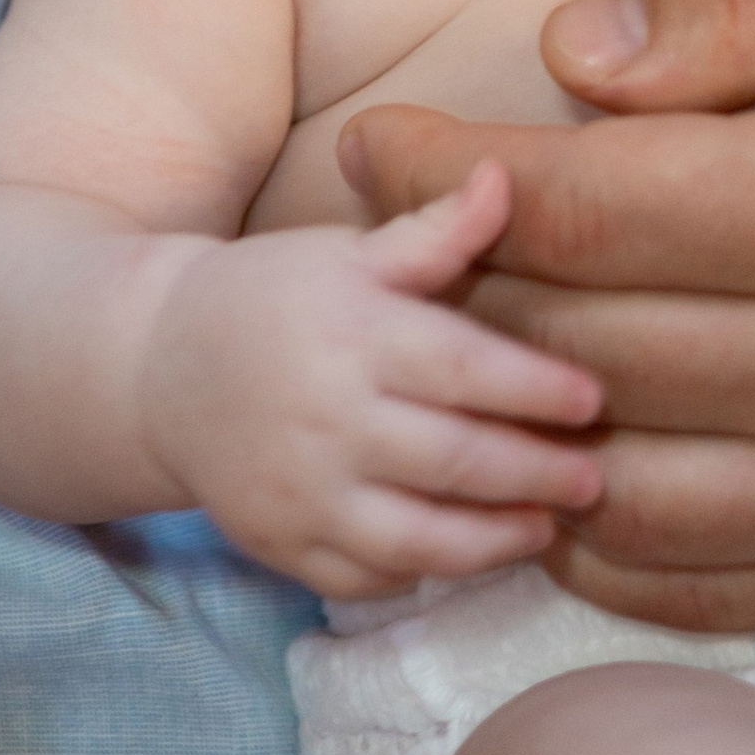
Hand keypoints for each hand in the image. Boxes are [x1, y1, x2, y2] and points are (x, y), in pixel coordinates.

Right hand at [137, 164, 604, 595]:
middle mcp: (327, 419)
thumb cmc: (276, 297)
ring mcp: (300, 493)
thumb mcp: (350, 252)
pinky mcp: (279, 545)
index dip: (535, 389)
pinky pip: (365, 577)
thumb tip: (504, 177)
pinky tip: (468, 554)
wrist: (160, 368)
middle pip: (453, 460)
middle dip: (535, 474)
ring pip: (416, 539)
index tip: (592, 399)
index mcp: (354, 335)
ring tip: (545, 526)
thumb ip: (433, 231)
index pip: (463, 368)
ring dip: (493, 540)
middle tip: (594, 479)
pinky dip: (423, 574)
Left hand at [339, 0, 754, 631]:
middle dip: (453, 292)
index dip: (450, 175)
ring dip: (508, 423)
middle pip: (572, 351)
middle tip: (392, 241)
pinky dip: (592, 539)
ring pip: (610, 486)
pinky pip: (692, 589)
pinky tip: (560, 459)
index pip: (584, 208)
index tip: (373, 143)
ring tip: (460, 346)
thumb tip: (567, 56)